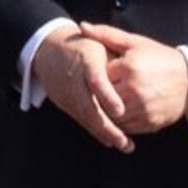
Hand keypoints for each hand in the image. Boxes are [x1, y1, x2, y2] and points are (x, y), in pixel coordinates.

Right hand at [29, 28, 132, 150]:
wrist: (49, 48)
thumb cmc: (85, 45)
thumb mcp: (100, 43)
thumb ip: (117, 57)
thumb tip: (138, 74)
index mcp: (86, 59)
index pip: (96, 80)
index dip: (107, 96)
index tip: (120, 110)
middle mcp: (74, 78)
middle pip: (89, 106)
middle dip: (107, 126)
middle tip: (125, 141)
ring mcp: (66, 92)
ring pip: (85, 116)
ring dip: (104, 133)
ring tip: (124, 144)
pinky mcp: (63, 102)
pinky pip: (80, 119)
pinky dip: (95, 130)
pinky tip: (110, 140)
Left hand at [78, 23, 187, 136]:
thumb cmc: (159, 58)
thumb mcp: (135, 42)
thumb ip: (106, 34)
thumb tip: (82, 26)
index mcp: (129, 67)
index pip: (97, 77)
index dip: (94, 77)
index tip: (93, 76)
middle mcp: (134, 90)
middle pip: (102, 99)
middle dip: (97, 96)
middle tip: (95, 92)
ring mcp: (142, 109)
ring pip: (110, 116)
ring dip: (106, 112)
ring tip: (107, 103)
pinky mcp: (148, 123)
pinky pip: (124, 128)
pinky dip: (118, 123)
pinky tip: (119, 113)